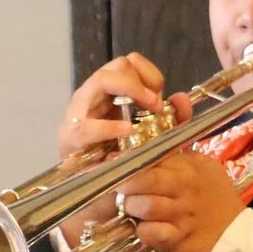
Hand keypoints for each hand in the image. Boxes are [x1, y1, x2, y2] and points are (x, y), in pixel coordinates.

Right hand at [57, 53, 191, 164]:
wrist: (96, 189)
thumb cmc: (122, 156)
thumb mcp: (153, 134)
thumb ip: (172, 118)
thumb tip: (182, 98)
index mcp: (111, 90)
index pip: (128, 62)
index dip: (148, 73)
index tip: (160, 93)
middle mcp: (93, 94)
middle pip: (116, 66)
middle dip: (141, 81)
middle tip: (156, 104)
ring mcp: (79, 111)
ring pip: (101, 80)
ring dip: (129, 89)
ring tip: (147, 110)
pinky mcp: (70, 137)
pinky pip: (87, 125)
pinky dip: (109, 127)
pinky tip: (126, 131)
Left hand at [117, 150, 246, 251]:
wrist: (238, 239)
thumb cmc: (217, 203)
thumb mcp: (204, 171)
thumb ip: (178, 161)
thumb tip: (142, 151)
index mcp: (191, 166)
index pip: (153, 156)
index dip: (130, 161)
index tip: (115, 164)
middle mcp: (187, 186)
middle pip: (145, 178)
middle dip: (126, 185)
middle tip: (122, 191)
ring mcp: (182, 213)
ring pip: (144, 205)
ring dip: (132, 208)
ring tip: (133, 211)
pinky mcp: (178, 239)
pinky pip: (149, 232)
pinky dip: (143, 231)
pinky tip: (146, 230)